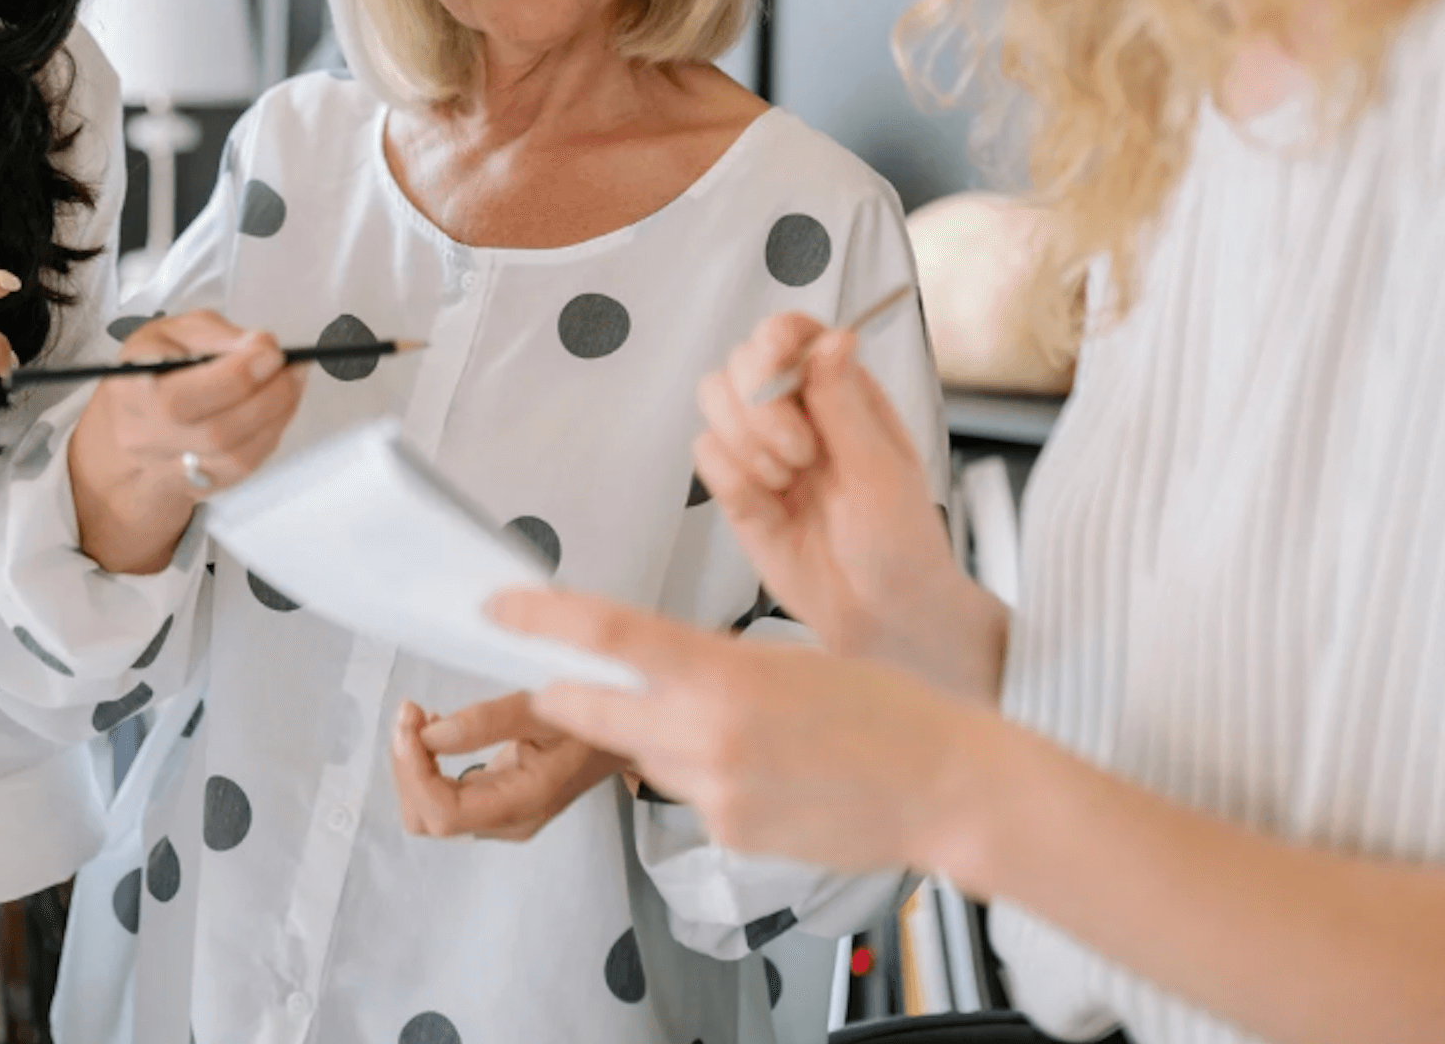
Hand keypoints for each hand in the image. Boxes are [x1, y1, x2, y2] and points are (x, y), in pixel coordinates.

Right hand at [67, 310, 307, 573]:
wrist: (130, 427)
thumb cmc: (153, 372)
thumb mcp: (169, 333)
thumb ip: (214, 334)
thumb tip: (259, 345)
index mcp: (130, 391)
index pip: (182, 397)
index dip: (236, 375)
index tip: (270, 351)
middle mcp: (144, 438)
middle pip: (215, 433)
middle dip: (268, 395)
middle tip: (291, 367)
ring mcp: (171, 468)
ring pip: (235, 457)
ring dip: (278, 415)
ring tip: (292, 381)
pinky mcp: (200, 484)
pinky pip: (245, 467)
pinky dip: (272, 433)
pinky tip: (280, 407)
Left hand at [390, 695, 624, 842]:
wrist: (625, 735)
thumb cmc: (593, 720)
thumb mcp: (546, 709)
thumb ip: (490, 721)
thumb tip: (430, 734)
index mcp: (522, 804)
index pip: (444, 814)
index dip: (413, 771)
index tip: (410, 721)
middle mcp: (506, 821)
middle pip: (428, 819)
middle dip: (407, 767)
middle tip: (411, 713)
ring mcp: (499, 816)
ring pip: (429, 811)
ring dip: (412, 765)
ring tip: (420, 717)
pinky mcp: (494, 802)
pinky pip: (443, 797)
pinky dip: (426, 764)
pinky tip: (437, 728)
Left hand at [491, 587, 1004, 881]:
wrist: (945, 786)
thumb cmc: (886, 712)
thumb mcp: (787, 659)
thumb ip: (710, 666)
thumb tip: (655, 668)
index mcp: (723, 672)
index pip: (608, 635)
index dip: (541, 620)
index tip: (499, 610)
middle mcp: (707, 734)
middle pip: (596, 708)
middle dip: (568, 695)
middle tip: (556, 679)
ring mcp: (714, 792)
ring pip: (647, 756)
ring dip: (664, 739)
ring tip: (749, 732)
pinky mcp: (727, 835)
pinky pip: (690, 798)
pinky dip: (711, 781)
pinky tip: (770, 773)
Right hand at [696, 313, 1000, 697]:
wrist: (881, 618)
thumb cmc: (901, 542)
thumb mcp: (881, 470)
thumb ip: (845, 403)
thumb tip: (833, 337)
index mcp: (842, 391)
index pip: (791, 332)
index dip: (774, 341)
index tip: (778, 368)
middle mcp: (798, 410)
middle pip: (741, 359)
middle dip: (759, 403)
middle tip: (801, 453)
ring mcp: (762, 447)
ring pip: (713, 398)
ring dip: (744, 438)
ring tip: (786, 481)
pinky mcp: (737, 487)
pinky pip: (704, 454)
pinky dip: (731, 477)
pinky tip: (768, 506)